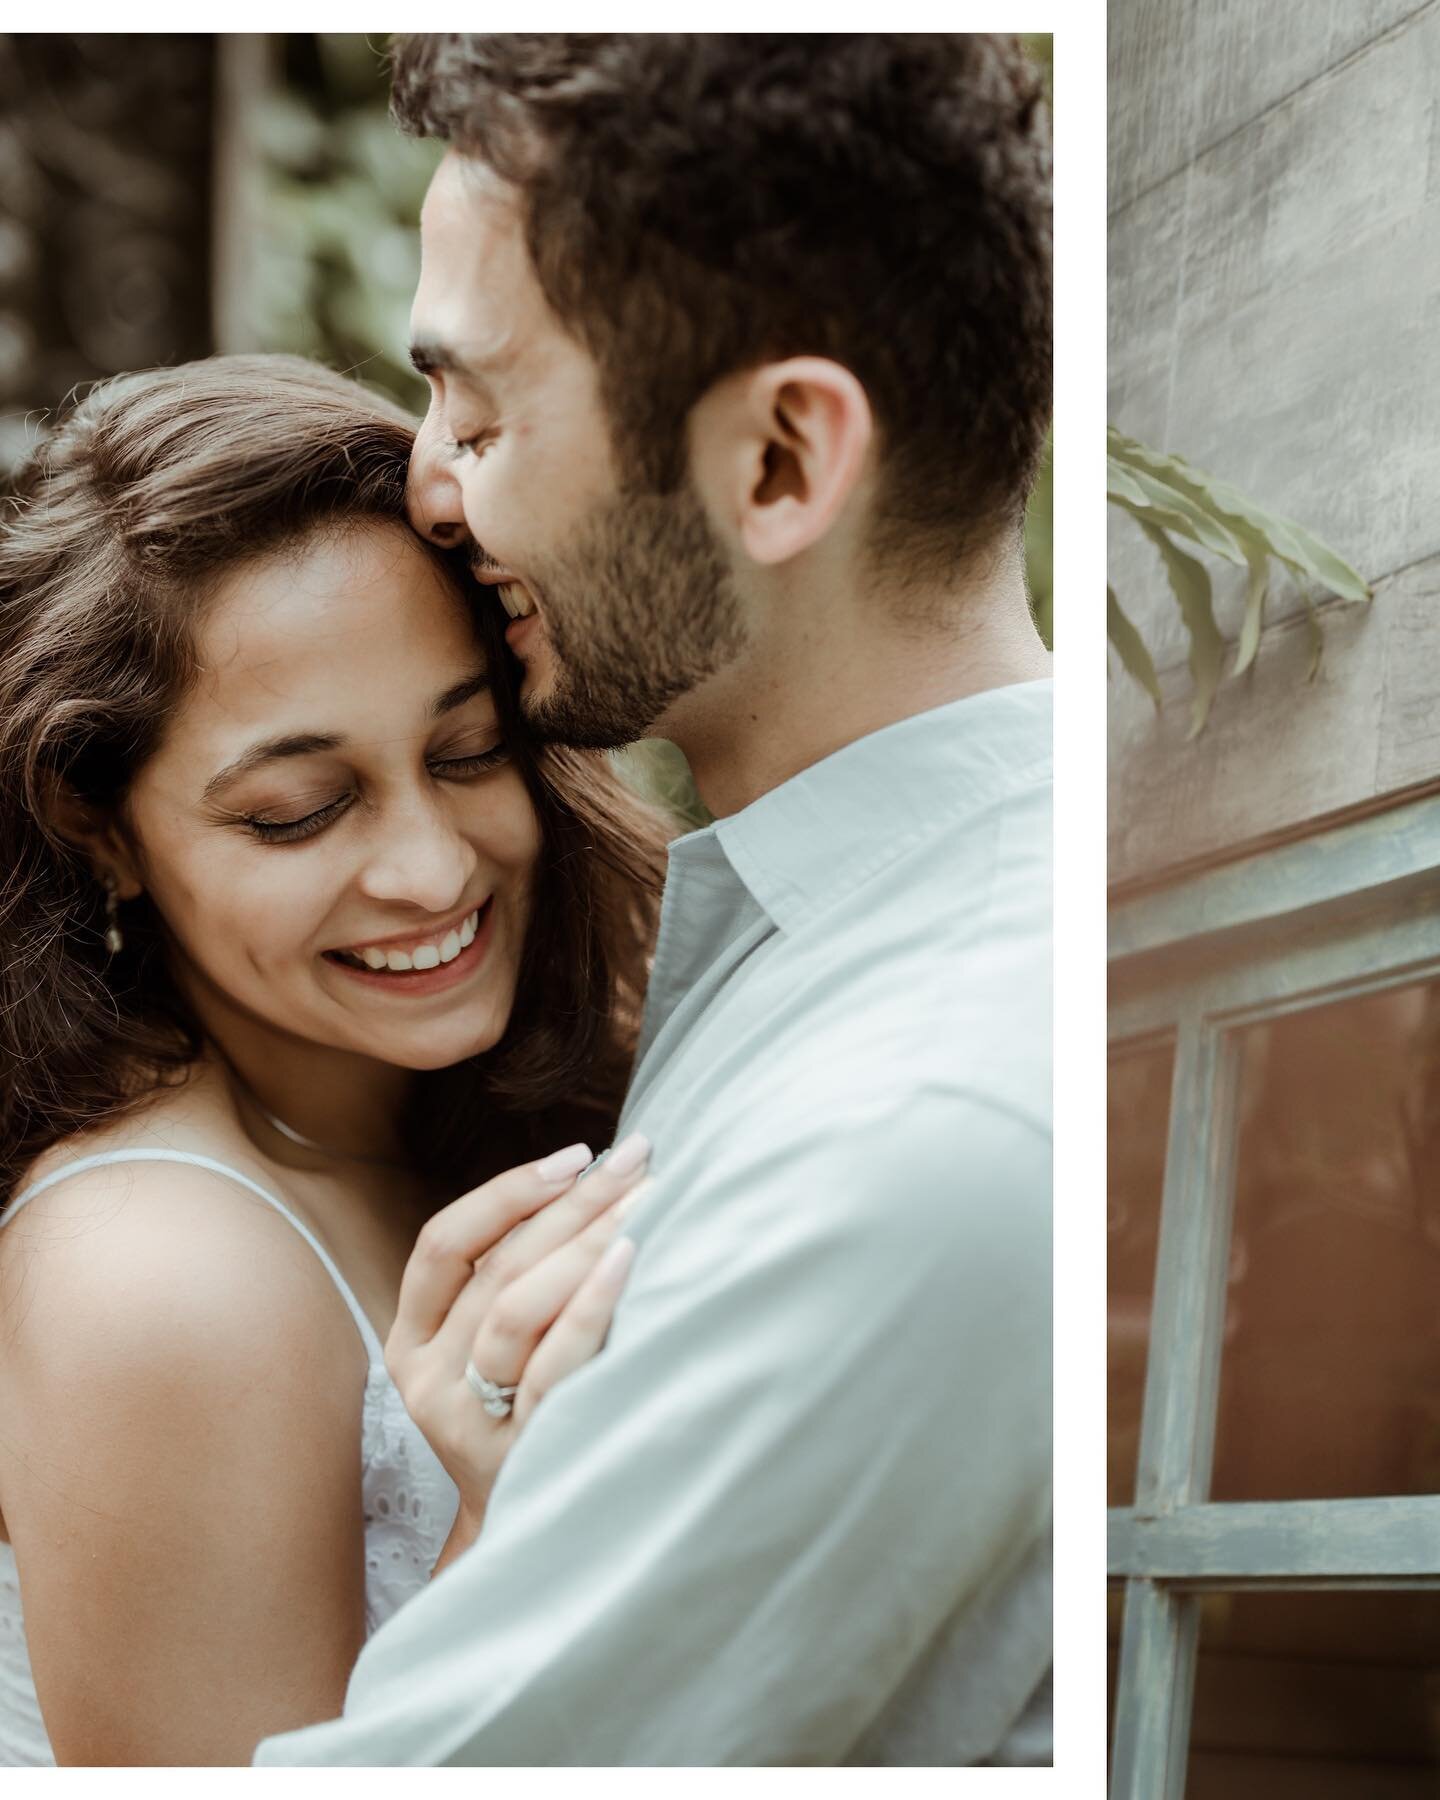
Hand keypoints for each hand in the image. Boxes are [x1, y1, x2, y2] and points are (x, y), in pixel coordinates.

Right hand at [385, 1133, 651, 1555]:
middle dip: (573, 1203)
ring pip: (514, 1308)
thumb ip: (516, 1277)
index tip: (578, 1157)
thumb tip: (600, 1176)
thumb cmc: (532, 1412)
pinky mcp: (518, 1451)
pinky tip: (630, 1260)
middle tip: (638, 1158)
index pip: (442, 1244)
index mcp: (412, 1342)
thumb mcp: (499, 1348)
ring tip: (643, 1198)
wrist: (539, 1534)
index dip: (508, 1193)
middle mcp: (429, 1380)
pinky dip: (590, 1304)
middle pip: (496, 1266)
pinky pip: (552, 1365)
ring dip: (584, 1241)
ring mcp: (468, 1421)